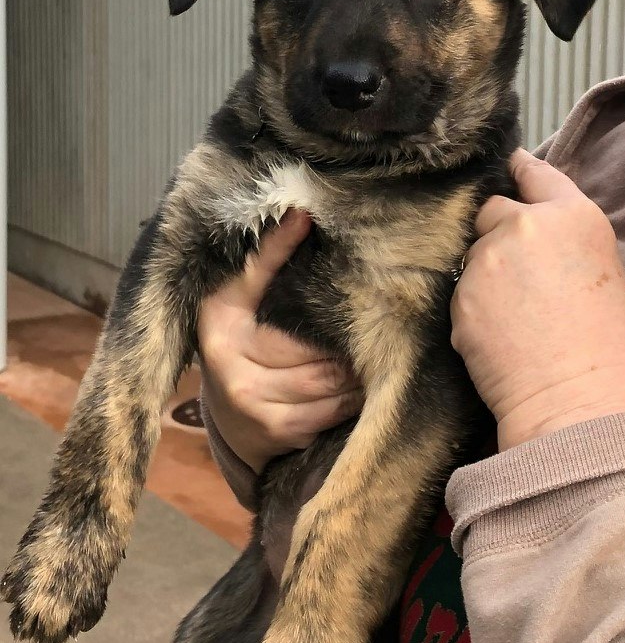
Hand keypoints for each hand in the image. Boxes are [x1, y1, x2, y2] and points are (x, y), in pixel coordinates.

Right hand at [197, 210, 362, 471]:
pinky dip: (355, 396)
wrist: (229, 418)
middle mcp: (231, 366)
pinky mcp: (277, 430)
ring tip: (382, 351)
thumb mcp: (240, 300)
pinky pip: (333, 408)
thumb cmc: (242, 345)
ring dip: (361, 368)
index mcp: (221, 323)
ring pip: (330, 378)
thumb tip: (302, 212)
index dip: (307, 279)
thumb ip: (267, 259)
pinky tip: (368, 383)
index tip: (339, 258)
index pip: (265, 285)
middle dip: (352, 338)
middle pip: (315, 346)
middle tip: (386, 321)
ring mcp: (253, 402)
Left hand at [451, 150, 624, 449]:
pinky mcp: (461, 297)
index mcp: (578, 216)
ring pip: (473, 255)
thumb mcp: (606, 276)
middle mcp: (529, 225)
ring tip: (514, 319)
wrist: (581, 406)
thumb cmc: (614, 355)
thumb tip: (539, 247)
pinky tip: (499, 340)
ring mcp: (489, 259)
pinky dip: (473, 311)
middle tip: (518, 276)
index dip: (520, 173)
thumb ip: (567, 246)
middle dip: (498, 233)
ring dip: (484, 276)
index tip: (510, 170)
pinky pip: (461, 294)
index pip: (536, 173)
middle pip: (493, 210)